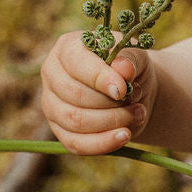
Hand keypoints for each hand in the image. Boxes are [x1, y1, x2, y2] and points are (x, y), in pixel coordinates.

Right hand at [40, 31, 156, 154]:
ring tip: (138, 113)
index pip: (76, 63)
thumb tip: (123, 69)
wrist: (132, 90)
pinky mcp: (61, 131)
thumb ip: (131, 58)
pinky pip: (77, 144)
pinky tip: (125, 135)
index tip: (123, 89)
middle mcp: (52, 75)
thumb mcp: (136, 55)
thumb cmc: (129, 67)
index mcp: (67, 48)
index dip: (100, 78)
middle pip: (75, 95)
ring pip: (76, 121)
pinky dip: (104, 143)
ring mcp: (52, 105)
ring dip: (112, 121)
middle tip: (137, 100)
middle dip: (111, 103)